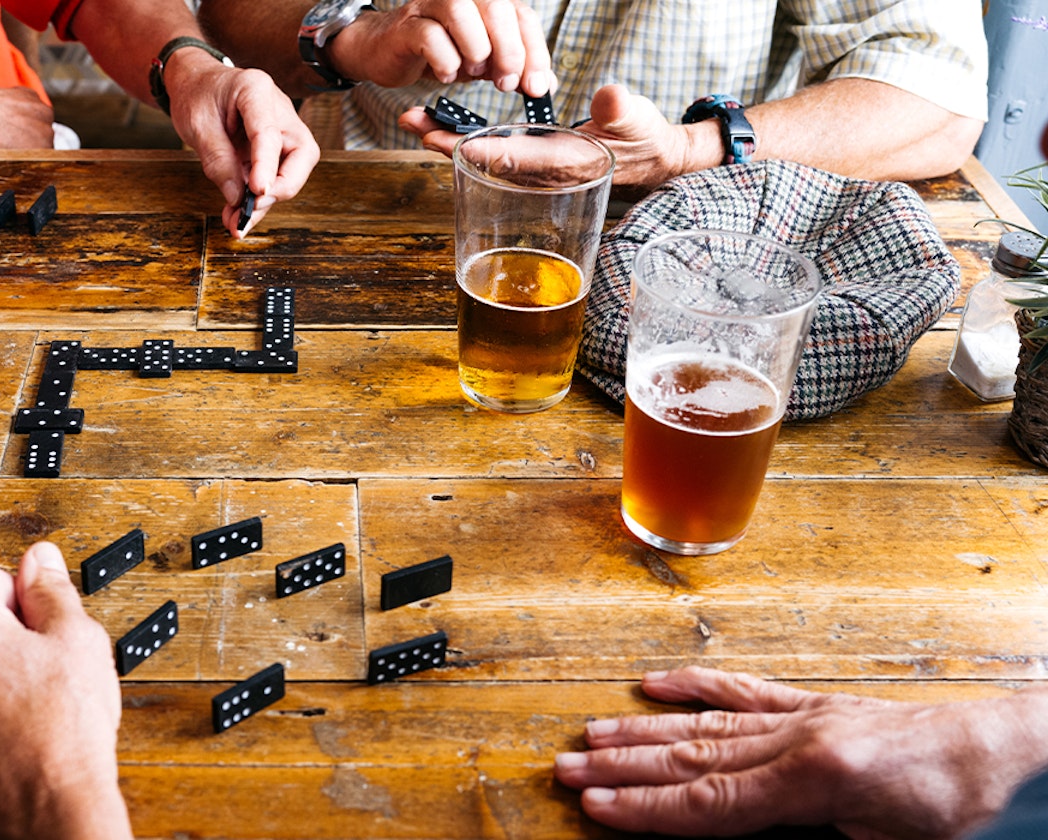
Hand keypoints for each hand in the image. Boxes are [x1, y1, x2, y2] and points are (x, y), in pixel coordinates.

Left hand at [0, 542, 131, 839]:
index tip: (39, 622)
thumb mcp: (79, 640)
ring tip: (29, 704)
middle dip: (0, 633)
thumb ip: (52, 589)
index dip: (19, 594)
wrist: (51, 809)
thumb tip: (39, 558)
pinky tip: (7, 731)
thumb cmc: (65, 731)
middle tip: (43, 665)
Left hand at [164, 53, 319, 236]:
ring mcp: (280, 129)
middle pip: (302, 153)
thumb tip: (236, 197)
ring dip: (268, 200)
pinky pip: (274, 176)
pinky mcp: (274, 149)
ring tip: (238, 221)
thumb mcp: (197, 125)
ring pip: (292, 170)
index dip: (266, 166)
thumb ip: (218, 160)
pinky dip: (258, 198)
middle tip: (254, 207)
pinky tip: (238, 214)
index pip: (269, 133)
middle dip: (284, 186)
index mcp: (256, 90)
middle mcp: (277, 109)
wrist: (195, 84)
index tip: (258, 193)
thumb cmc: (197, 95)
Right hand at [331, 0, 553, 94]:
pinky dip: (444, 60)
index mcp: (487, 2)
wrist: (387, 51)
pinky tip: (446, 75)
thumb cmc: (438, 51)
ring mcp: (431, 6)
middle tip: (506, 82)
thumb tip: (546, 86)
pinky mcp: (407, 26)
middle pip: (496, 7)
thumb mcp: (484, 63)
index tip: (536, 87)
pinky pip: (429, 36)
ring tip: (473, 72)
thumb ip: (513, 70)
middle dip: (508, 50)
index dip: (534, 52)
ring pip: (461, 12)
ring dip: (475, 49)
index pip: (522, 16)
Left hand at [399, 83, 715, 189]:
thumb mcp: (639, 118)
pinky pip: (492, 159)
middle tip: (412, 125)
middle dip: (446, 146)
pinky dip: (466, 146)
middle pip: (487, 163)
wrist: (652, 160)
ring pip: (483, 162)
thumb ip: (622, 109)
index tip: (451, 142)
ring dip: (448, 144)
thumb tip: (607, 97)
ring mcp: (536, 176)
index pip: (516, 159)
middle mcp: (544, 176)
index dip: (483, 151)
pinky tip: (446, 132)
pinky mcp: (532, 169)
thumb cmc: (644, 137)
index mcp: (566, 164)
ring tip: (417, 124)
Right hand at [554, 666, 1047, 838]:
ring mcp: (800, 718)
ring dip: (641, 733)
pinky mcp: (811, 708)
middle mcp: (796, 740)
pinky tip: (656, 684)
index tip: (594, 808)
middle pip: (690, 758)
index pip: (709, 801)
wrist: (1001, 752)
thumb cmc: (956, 807)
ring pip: (704, 727)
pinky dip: (697, 687)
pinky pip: (744, 692)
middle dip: (622, 768)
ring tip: (589, 736)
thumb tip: (741, 837)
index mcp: (814, 780)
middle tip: (565, 770)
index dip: (646, 810)